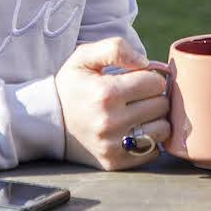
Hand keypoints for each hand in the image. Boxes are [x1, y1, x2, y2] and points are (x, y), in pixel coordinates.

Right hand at [56, 36, 170, 169]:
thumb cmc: (72, 86)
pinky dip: (150, 140)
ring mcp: (113, 145)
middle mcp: (111, 121)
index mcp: (106, 92)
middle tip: (138, 97)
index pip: (156, 82)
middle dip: (154, 97)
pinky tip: (135, 130)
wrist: (47, 123)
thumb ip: (116, 48)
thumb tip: (145, 63)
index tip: (138, 80)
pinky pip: (154, 150)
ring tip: (139, 113)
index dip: (150, 77)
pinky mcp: (115, 161)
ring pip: (163, 129)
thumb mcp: (84, 56)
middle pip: (162, 105)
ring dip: (156, 119)